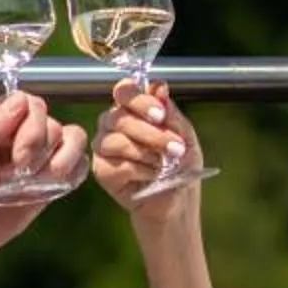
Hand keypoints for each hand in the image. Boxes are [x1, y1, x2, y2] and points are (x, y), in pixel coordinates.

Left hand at [0, 91, 86, 249]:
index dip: (29, 126)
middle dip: (37, 148)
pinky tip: (51, 184)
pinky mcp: (50, 179)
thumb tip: (21, 99)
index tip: (14, 156)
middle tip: (15, 173)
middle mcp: (18, 131)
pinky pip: (78, 163)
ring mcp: (37, 154)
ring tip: (34, 181)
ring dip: (58, 160)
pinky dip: (72, 171)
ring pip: (71, 137)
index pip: (27, 102)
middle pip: (50, 121)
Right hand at [94, 79, 200, 210]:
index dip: (139, 99)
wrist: (177, 201)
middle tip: (175, 148)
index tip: (160, 114)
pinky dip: (140, 170)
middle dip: (152, 133)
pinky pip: (117, 163)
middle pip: (119, 116)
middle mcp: (114, 124)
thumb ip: (171, 113)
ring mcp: (105, 147)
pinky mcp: (102, 170)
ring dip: (147, 153)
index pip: (124, 90)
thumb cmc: (180, 167)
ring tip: (165, 164)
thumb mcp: (185, 137)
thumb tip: (159, 86)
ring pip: (116, 140)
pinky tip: (150, 176)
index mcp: (134, 110)